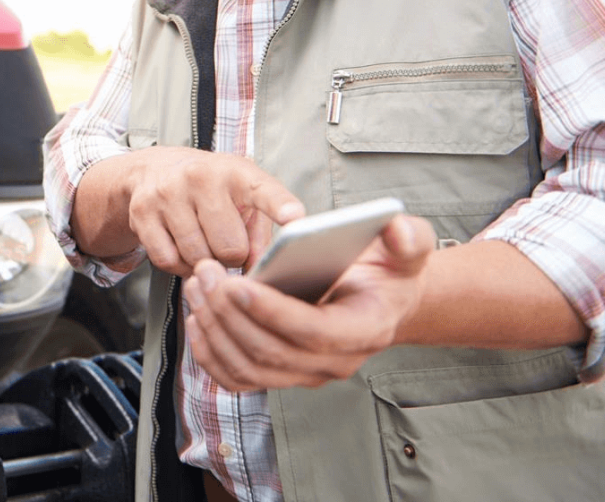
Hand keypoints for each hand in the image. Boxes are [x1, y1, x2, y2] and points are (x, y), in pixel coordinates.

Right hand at [79, 146, 304, 277]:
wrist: (156, 170)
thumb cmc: (212, 190)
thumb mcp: (244, 200)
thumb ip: (259, 235)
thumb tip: (257, 271)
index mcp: (236, 173)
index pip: (263, 190)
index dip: (280, 206)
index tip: (295, 217)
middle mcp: (201, 177)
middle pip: (230, 247)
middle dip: (231, 256)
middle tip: (225, 244)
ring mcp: (168, 192)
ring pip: (197, 257)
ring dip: (204, 262)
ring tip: (203, 245)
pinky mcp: (142, 212)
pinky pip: (168, 261)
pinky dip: (178, 266)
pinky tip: (182, 249)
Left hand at [182, 214, 435, 390]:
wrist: (380, 300)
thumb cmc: (388, 272)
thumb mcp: (407, 248)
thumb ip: (408, 237)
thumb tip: (396, 228)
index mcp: (364, 330)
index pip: (313, 332)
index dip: (273, 311)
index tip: (238, 284)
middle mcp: (334, 363)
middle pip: (270, 352)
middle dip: (229, 313)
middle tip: (205, 273)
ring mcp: (304, 374)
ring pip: (248, 367)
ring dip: (214, 329)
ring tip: (196, 285)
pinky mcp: (279, 374)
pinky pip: (237, 377)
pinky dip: (209, 353)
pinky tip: (196, 316)